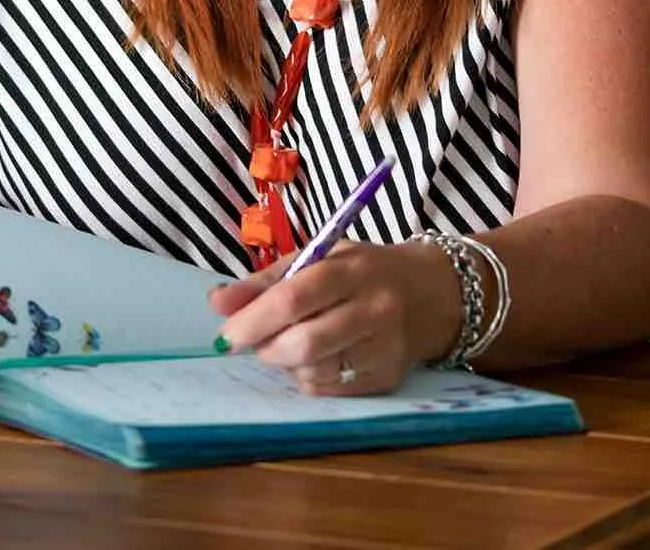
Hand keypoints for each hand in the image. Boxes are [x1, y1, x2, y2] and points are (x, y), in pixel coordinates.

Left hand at [208, 241, 459, 395]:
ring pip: (315, 372)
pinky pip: (329, 390)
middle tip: (255, 342)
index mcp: (352, 270)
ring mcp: (384, 349)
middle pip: (304, 344)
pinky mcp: (387, 379)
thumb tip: (217, 302)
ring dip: (287, 363)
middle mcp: (374, 310)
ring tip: (292, 343)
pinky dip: (310, 377)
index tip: (225, 336)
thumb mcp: (319, 258)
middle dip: (266, 348)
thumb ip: (266, 281)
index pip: (294, 298)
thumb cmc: (364, 271)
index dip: (253, 321)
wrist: (432, 293)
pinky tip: (318, 357)